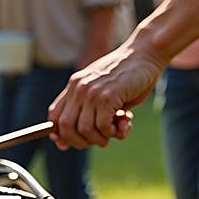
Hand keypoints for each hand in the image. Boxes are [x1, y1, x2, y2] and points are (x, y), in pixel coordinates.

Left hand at [47, 42, 163, 148]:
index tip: (68, 144)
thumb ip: (90, 108)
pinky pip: (103, 126)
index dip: (59, 134)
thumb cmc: (127, 76)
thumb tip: (80, 139)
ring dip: (101, 138)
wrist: (145, 54)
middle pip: (65, 127)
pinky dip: (113, 132)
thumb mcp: (102, 89)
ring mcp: (92, 92)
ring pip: (84, 130)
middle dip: (81, 141)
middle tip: (99, 141)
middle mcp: (78, 88)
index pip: (54, 115)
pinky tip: (124, 124)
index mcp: (74, 86)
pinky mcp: (108, 96)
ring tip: (116, 131)